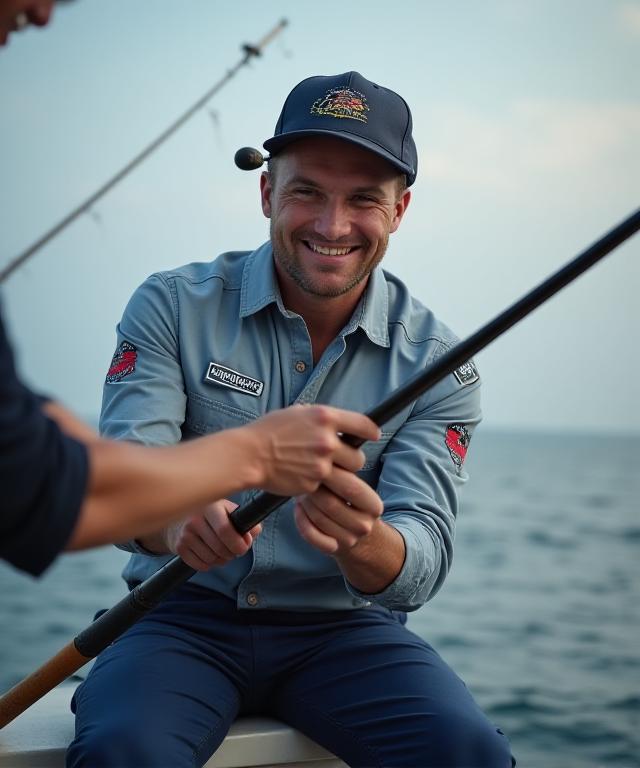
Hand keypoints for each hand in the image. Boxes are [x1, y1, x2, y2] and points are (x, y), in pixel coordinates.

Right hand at [165, 499, 260, 570]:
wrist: (182, 517)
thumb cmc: (214, 515)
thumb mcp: (230, 511)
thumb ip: (247, 522)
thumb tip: (250, 536)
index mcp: (211, 506)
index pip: (224, 530)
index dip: (238, 543)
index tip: (243, 547)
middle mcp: (195, 519)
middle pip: (219, 548)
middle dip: (232, 554)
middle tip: (233, 550)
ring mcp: (185, 533)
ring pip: (211, 559)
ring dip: (221, 560)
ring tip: (221, 551)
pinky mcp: (179, 547)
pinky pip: (200, 565)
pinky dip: (209, 564)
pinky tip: (209, 554)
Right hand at [243, 404, 379, 496]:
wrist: (249, 455)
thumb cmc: (268, 431)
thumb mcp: (296, 413)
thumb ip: (318, 417)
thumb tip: (333, 420)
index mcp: (324, 417)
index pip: (363, 424)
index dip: (371, 431)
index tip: (374, 435)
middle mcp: (327, 440)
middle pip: (358, 457)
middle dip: (351, 460)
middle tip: (340, 459)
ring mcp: (321, 464)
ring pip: (348, 475)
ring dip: (342, 475)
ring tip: (329, 471)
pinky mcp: (313, 483)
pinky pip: (326, 485)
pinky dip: (320, 483)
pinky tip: (306, 476)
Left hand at [294, 466, 383, 554]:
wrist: (359, 536)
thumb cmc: (349, 501)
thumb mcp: (355, 486)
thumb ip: (345, 472)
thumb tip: (326, 449)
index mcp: (373, 506)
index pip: (351, 488)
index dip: (331, 474)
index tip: (316, 462)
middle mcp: (364, 525)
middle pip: (330, 503)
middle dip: (313, 489)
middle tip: (302, 476)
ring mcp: (349, 540)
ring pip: (318, 518)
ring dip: (305, 502)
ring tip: (300, 489)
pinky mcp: (333, 549)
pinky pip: (310, 534)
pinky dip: (301, 520)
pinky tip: (299, 508)